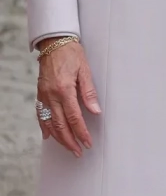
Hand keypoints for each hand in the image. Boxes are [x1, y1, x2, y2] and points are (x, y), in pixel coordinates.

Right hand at [36, 40, 100, 156]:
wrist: (54, 43)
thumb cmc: (72, 54)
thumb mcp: (85, 70)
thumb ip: (89, 92)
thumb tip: (95, 111)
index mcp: (64, 90)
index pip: (74, 118)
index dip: (81, 133)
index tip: (87, 143)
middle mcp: (52, 95)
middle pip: (60, 125)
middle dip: (70, 141)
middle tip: (78, 152)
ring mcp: (44, 96)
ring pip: (49, 123)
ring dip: (59, 138)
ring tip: (68, 147)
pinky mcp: (40, 94)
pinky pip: (40, 114)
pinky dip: (44, 127)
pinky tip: (49, 136)